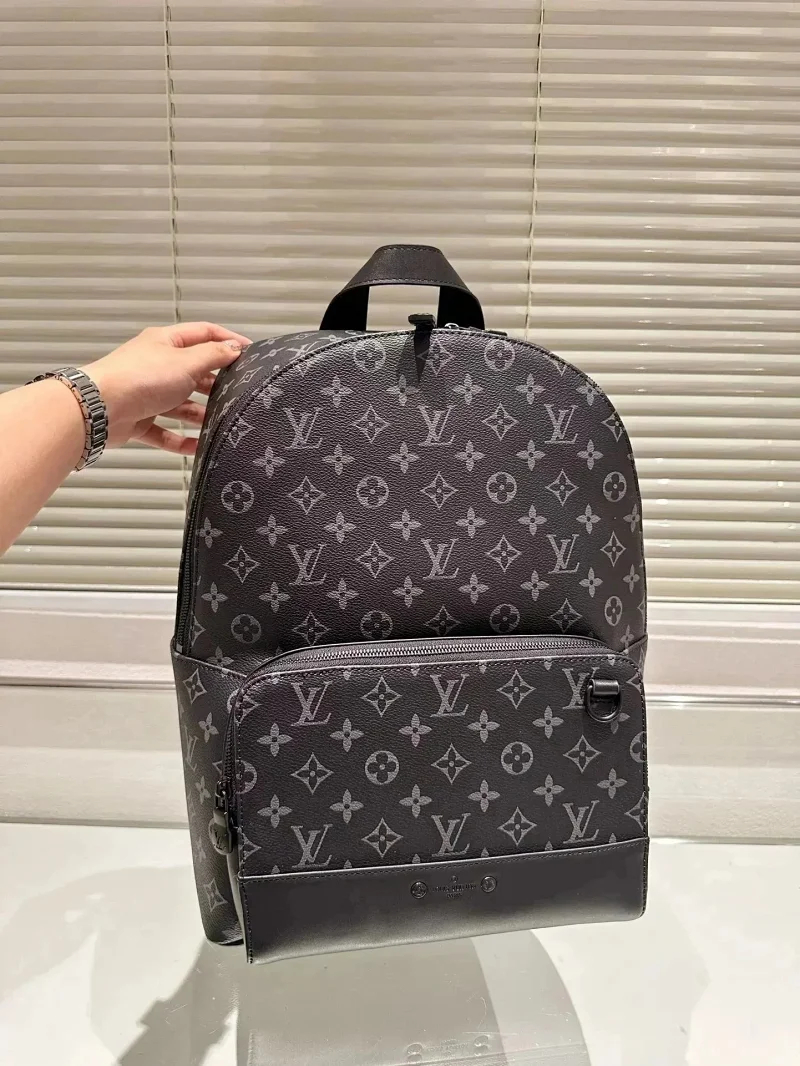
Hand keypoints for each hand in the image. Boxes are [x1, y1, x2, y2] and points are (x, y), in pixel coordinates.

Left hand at [80, 321, 251, 454]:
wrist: (99, 408)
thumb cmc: (140, 377)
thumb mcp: (186, 361)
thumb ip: (214, 355)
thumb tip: (234, 347)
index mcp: (166, 342)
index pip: (203, 334)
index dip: (228, 340)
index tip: (251, 353)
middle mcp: (157, 366)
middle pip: (194, 372)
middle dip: (216, 383)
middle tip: (238, 393)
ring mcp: (147, 394)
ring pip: (181, 405)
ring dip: (201, 415)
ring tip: (222, 424)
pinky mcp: (139, 420)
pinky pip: (166, 432)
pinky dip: (182, 440)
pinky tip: (200, 447)